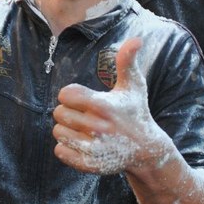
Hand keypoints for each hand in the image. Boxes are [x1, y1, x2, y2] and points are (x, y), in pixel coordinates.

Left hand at [53, 38, 172, 174]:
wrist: (145, 149)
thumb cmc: (135, 112)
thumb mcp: (133, 86)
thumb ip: (128, 62)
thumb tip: (136, 39)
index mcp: (104, 106)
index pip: (65, 95)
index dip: (70, 95)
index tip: (83, 99)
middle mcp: (98, 128)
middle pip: (59, 113)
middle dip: (68, 112)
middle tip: (84, 115)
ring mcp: (93, 148)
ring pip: (57, 132)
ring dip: (66, 130)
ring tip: (83, 129)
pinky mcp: (89, 164)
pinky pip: (60, 152)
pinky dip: (66, 147)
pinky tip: (81, 143)